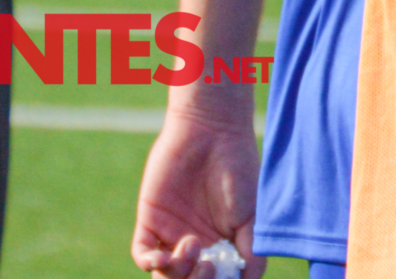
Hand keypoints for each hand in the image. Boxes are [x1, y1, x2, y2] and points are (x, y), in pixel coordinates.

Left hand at [131, 102, 264, 277]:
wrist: (213, 132)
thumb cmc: (239, 169)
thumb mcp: (253, 215)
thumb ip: (252, 252)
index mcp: (221, 246)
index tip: (229, 276)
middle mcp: (196, 244)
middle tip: (210, 267)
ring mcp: (172, 234)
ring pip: (165, 276)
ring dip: (178, 274)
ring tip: (193, 246)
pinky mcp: (151, 220)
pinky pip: (143, 254)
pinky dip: (151, 263)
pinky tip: (164, 256)